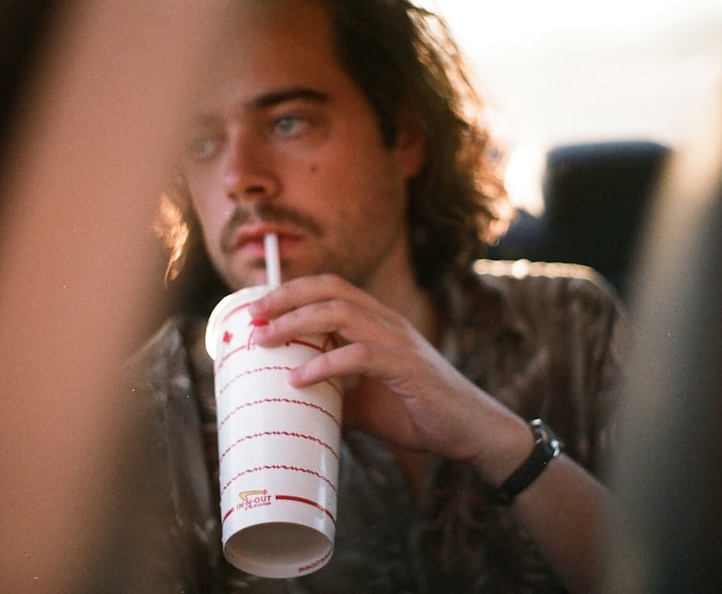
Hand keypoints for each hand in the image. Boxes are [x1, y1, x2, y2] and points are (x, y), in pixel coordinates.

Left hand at [247, 274, 529, 474]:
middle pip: (330, 290)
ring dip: (297, 323)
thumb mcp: (366, 404)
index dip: (292, 290)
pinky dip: (325, 364)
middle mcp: (388, 322)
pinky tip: (299, 378)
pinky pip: (360, 356)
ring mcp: (399, 341)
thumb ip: (336, 396)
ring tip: (264, 339)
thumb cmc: (420, 413)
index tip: (256, 307)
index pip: (330, 288)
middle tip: (251, 315)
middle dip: (286, 297)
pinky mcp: (408, 368)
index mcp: (378, 322)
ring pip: (341, 313)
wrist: (470, 433)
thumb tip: (294, 408)